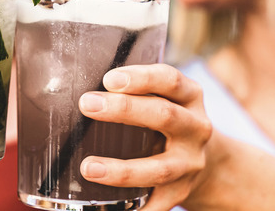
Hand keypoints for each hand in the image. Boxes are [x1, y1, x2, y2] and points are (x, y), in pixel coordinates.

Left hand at [77, 64, 211, 209]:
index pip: (169, 80)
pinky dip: (137, 209)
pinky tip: (108, 210)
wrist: (206, 159)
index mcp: (189, 96)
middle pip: (164, 116)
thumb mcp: (161, 96)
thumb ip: (130, 89)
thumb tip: (67, 81)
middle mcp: (195, 128)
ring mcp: (189, 164)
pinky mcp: (180, 192)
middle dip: (123, 110)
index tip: (108, 78)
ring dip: (121, 170)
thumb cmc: (164, 118)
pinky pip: (157, 204)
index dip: (140, 77)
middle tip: (86, 104)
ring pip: (158, 168)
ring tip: (87, 167)